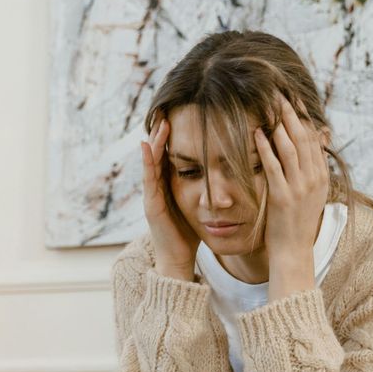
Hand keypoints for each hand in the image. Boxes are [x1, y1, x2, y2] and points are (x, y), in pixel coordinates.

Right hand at [142, 118, 199, 278]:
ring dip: (155, 142)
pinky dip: (148, 162)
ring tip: (160, 122)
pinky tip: (147, 146)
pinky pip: (149, 179)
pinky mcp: (151, 205)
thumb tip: (225, 178)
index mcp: (169, 186)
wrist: (177, 261)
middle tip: (167, 110)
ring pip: (152, 163)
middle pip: (159, 154)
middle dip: (162, 133)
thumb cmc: (188, 235)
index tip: (180, 116)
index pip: (170, 156)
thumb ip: (204, 191)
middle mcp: (158, 188)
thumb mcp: (197, 207)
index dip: (172, 137)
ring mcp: (152, 196)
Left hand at [254, 95, 327, 294]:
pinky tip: (257, 133)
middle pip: (302, 137)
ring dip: (279, 124)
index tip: (292, 98)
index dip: (302, 116)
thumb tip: (317, 140)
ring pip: (290, 148)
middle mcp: (313, 179)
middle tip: (278, 93)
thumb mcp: (311, 192)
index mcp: (320, 175)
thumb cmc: (297, 222)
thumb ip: (311, 166)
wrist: (294, 251)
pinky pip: (274, 167)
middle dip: (290, 113)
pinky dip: (266, 148)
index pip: (313, 137)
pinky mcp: (282, 197)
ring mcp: (299, 188)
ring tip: (268, 105)